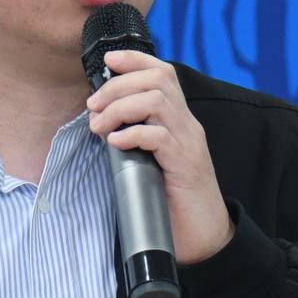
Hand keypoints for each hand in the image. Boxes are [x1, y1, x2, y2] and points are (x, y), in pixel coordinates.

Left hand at [86, 49, 235, 264]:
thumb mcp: (151, 160)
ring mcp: (189, 143)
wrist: (204, 237)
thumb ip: (136, 138)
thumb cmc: (172, 201)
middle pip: (157, 80)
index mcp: (179, 121)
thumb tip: (102, 123)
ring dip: (121, 108)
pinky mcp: (185, 165)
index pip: (163, 73)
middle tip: (93, 106)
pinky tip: (116, 143)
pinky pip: (159, 136)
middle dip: (118, 86)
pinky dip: (133, 134)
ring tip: (100, 126)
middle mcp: (187, 125)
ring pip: (157, 101)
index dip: (136, 60)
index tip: (108, 61)